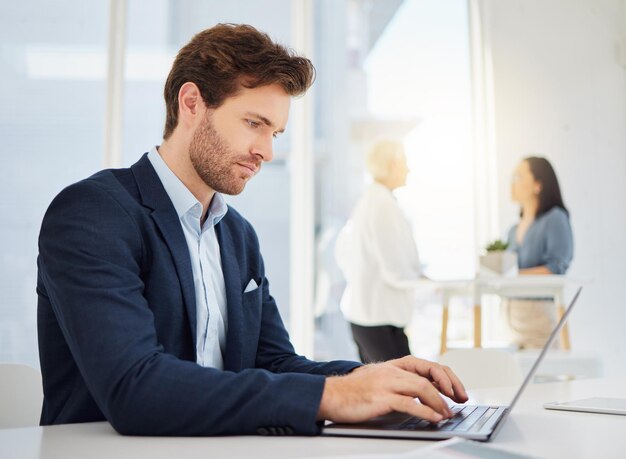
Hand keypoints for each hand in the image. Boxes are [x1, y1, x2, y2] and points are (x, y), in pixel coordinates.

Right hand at [317, 356, 467, 423]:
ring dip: (440, 402)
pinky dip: (427, 411)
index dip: (446, 376)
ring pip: (423, 386)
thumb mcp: (378, 379)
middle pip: (430, 373)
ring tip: (448, 413)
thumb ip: (398, 382)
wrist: (330, 394)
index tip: (457, 390)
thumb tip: (422, 395)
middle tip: (461, 399)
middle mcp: (392, 370)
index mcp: (394, 365)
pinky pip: (410, 403)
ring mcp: (387, 382)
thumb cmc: (353, 391)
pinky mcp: (381, 397)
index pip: (427, 364)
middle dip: (451, 386)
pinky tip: (434, 418)